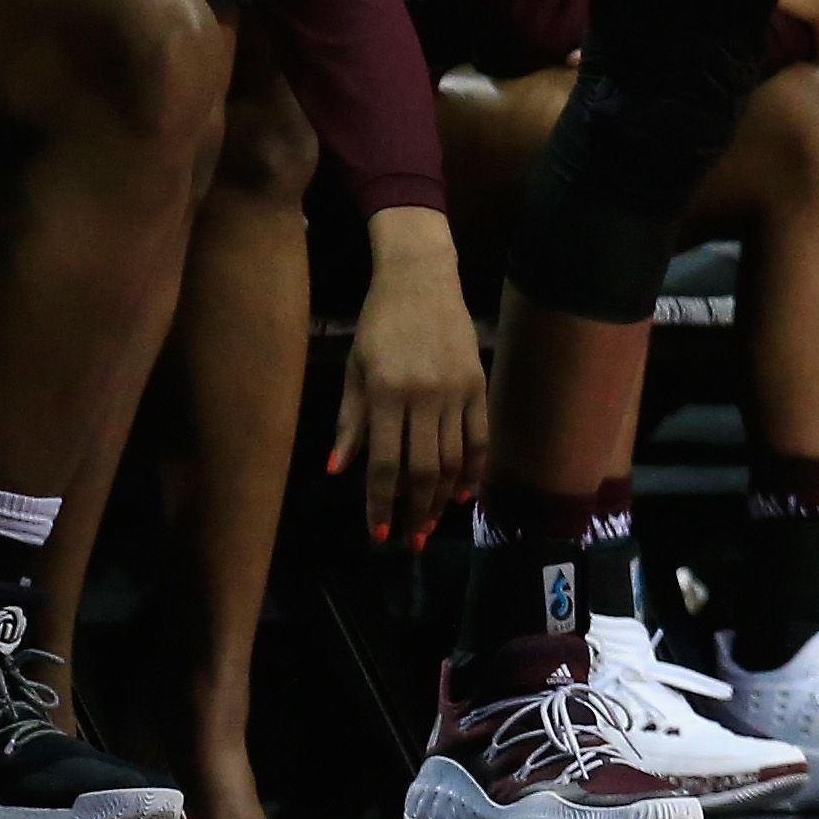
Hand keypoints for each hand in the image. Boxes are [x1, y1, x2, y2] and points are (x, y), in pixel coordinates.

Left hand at [331, 210, 485, 549]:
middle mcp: (424, 396)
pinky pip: (480, 436)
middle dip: (415, 510)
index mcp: (387, 393)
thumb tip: (338, 470)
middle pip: (424, 469)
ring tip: (431, 523)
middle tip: (408, 540)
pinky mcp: (479, 383)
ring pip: (454, 458)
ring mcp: (457, 390)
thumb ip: (350, 422)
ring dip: (442, 497)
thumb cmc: (379, 324)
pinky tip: (465, 492)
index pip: (384, 463)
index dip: (381, 503)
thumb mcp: (354, 370)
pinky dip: (474, 468)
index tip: (379, 533)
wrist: (422, 278)